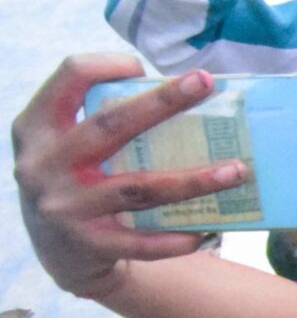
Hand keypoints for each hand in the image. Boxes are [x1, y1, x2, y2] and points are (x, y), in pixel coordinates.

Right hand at [12, 58, 246, 299]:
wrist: (58, 252)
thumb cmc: (79, 179)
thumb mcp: (68, 144)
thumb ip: (104, 119)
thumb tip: (184, 90)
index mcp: (38, 127)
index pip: (68, 78)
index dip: (104, 65)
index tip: (143, 67)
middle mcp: (44, 164)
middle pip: (109, 126)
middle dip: (161, 102)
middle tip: (205, 83)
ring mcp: (64, 207)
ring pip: (138, 188)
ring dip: (193, 180)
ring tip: (237, 170)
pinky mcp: (88, 244)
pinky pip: (142, 242)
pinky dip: (176, 237)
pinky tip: (209, 231)